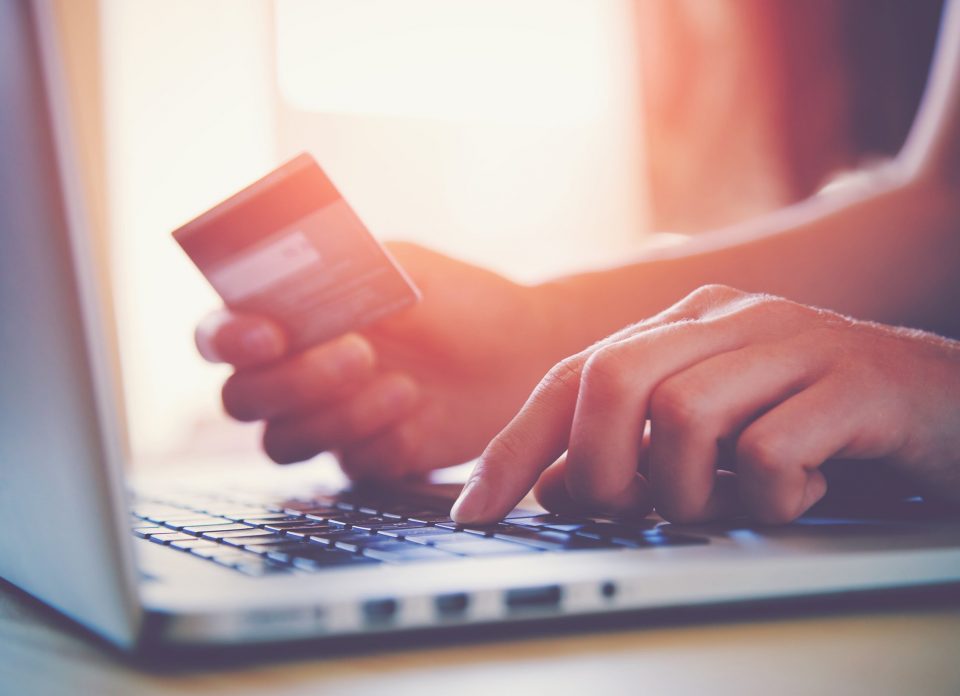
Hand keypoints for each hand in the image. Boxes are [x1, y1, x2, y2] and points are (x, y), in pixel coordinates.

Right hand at [195, 243, 568, 479]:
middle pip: (241, 399)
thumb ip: (341, 266)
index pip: (220, 335)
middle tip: (360, 353)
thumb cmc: (457, 299)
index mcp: (290, 320)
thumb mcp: (400, 265)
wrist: (519, 349)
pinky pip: (347, 466)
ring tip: (404, 384)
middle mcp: (296, 375)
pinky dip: (376, 442)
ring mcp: (328, 422)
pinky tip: (417, 412)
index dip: (226, 339)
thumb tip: (291, 266)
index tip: (267, 335)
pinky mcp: (367, 458)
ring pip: (282, 443)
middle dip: (293, 381)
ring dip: (336, 416)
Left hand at [452, 284, 959, 523]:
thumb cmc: (821, 423)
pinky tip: (796, 497)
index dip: (515, 446)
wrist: (953, 403)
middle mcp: (732, 319)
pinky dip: (768, 496)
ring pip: (684, 414)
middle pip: (613, 378)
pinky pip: (770, 450)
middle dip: (596, 466)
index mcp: (688, 324)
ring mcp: (796, 343)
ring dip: (685, 489)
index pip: (574, 375)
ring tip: (723, 503)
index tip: (474, 509)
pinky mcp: (856, 383)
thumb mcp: (716, 437)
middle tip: (621, 511)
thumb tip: (551, 486)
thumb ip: (635, 448)